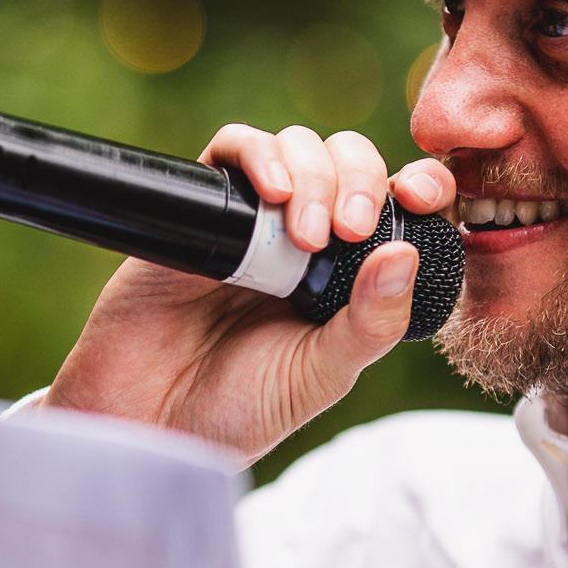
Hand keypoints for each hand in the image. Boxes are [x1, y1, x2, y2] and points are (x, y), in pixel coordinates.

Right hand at [45, 126, 456, 459]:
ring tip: (307, 235)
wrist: (146, 421)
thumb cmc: (233, 409)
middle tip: (349, 232)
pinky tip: (271, 193)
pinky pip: (232, 149)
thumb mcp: (320, 376)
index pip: (397, 205)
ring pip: (297, 146)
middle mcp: (302, 238)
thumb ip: (370, 322)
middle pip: (349, 160)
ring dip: (315, 174)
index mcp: (346, 276)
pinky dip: (260, 154)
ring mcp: (251, 221)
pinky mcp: (201, 210)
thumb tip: (407, 252)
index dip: (421, 185)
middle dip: (362, 179)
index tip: (421, 199)